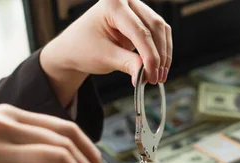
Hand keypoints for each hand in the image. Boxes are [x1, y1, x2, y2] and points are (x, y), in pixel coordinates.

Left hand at [40, 0, 171, 105]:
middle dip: (159, 55)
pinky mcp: (142, 20)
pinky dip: (162, 52)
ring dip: (164, 54)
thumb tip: (147, 75)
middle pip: (154, 26)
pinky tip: (159, 68)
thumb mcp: (105, 57)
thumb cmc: (84, 48)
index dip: (150, 55)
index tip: (152, 76)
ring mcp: (136, 9)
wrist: (76, 47)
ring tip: (159, 76)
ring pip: (161, 30)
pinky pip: (160, 34)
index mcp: (112, 4)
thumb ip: (127, 64)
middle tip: (157, 78)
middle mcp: (126, 1)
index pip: (139, 31)